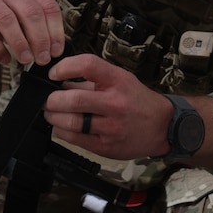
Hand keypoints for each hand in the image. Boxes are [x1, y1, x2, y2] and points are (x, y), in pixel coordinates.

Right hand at [0, 0, 64, 66]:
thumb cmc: (3, 15)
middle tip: (42, 58)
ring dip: (20, 44)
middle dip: (40, 40)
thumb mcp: (24, 14)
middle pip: (31, 13)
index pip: (48, 6)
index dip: (55, 31)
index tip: (56, 50)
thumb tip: (54, 49)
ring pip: (8, 20)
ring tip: (26, 59)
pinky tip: (5, 58)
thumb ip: (40, 25)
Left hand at [43, 55, 173, 160]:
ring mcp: (111, 127)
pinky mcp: (106, 146)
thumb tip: (60, 82)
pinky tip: (63, 126)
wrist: (162, 126)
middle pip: (73, 99)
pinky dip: (62, 131)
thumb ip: (91, 81)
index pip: (87, 66)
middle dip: (52, 100)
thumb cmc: (138, 101)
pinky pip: (74, 139)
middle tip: (49, 100)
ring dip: (53, 117)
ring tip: (52, 113)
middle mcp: (115, 103)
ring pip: (70, 122)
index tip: (54, 73)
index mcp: (118, 81)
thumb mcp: (120, 80)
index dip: (65, 67)